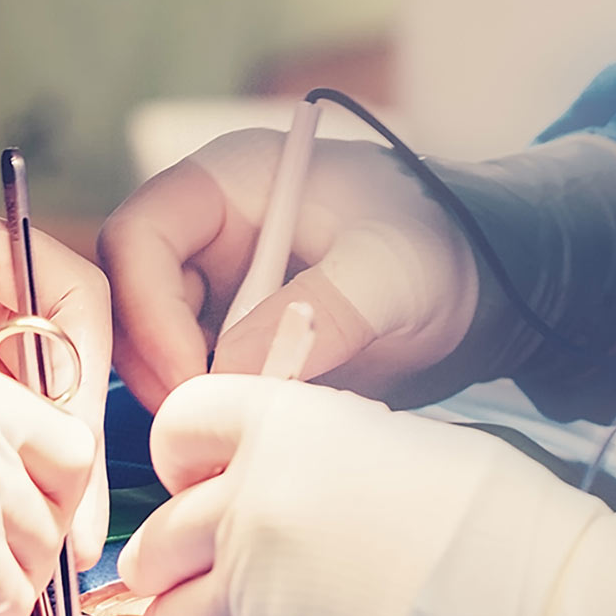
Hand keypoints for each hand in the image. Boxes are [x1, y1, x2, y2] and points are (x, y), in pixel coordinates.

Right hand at [99, 129, 480, 411]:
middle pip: (130, 298)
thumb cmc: (443, 250)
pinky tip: (246, 433)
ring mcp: (217, 286)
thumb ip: (317, 314)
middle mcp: (207, 232)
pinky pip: (191, 375)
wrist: (485, 292)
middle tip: (204, 422)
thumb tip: (234, 371)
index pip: (138, 237)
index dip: (147, 311)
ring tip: (235, 431)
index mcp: (229, 182)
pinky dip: (207, 408)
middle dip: (156, 364)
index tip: (191, 378)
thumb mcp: (391, 275)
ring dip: (179, 394)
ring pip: (152, 346)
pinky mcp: (232, 336)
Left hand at [119, 374, 615, 615]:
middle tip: (191, 573)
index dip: (182, 455)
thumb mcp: (399, 445)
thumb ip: (311, 453)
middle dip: (169, 556)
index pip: (181, 422)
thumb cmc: (505, 525)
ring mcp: (257, 594)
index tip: (196, 481)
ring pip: (166, 611)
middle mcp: (256, 504)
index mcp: (290, 429)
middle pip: (161, 533)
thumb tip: (263, 476)